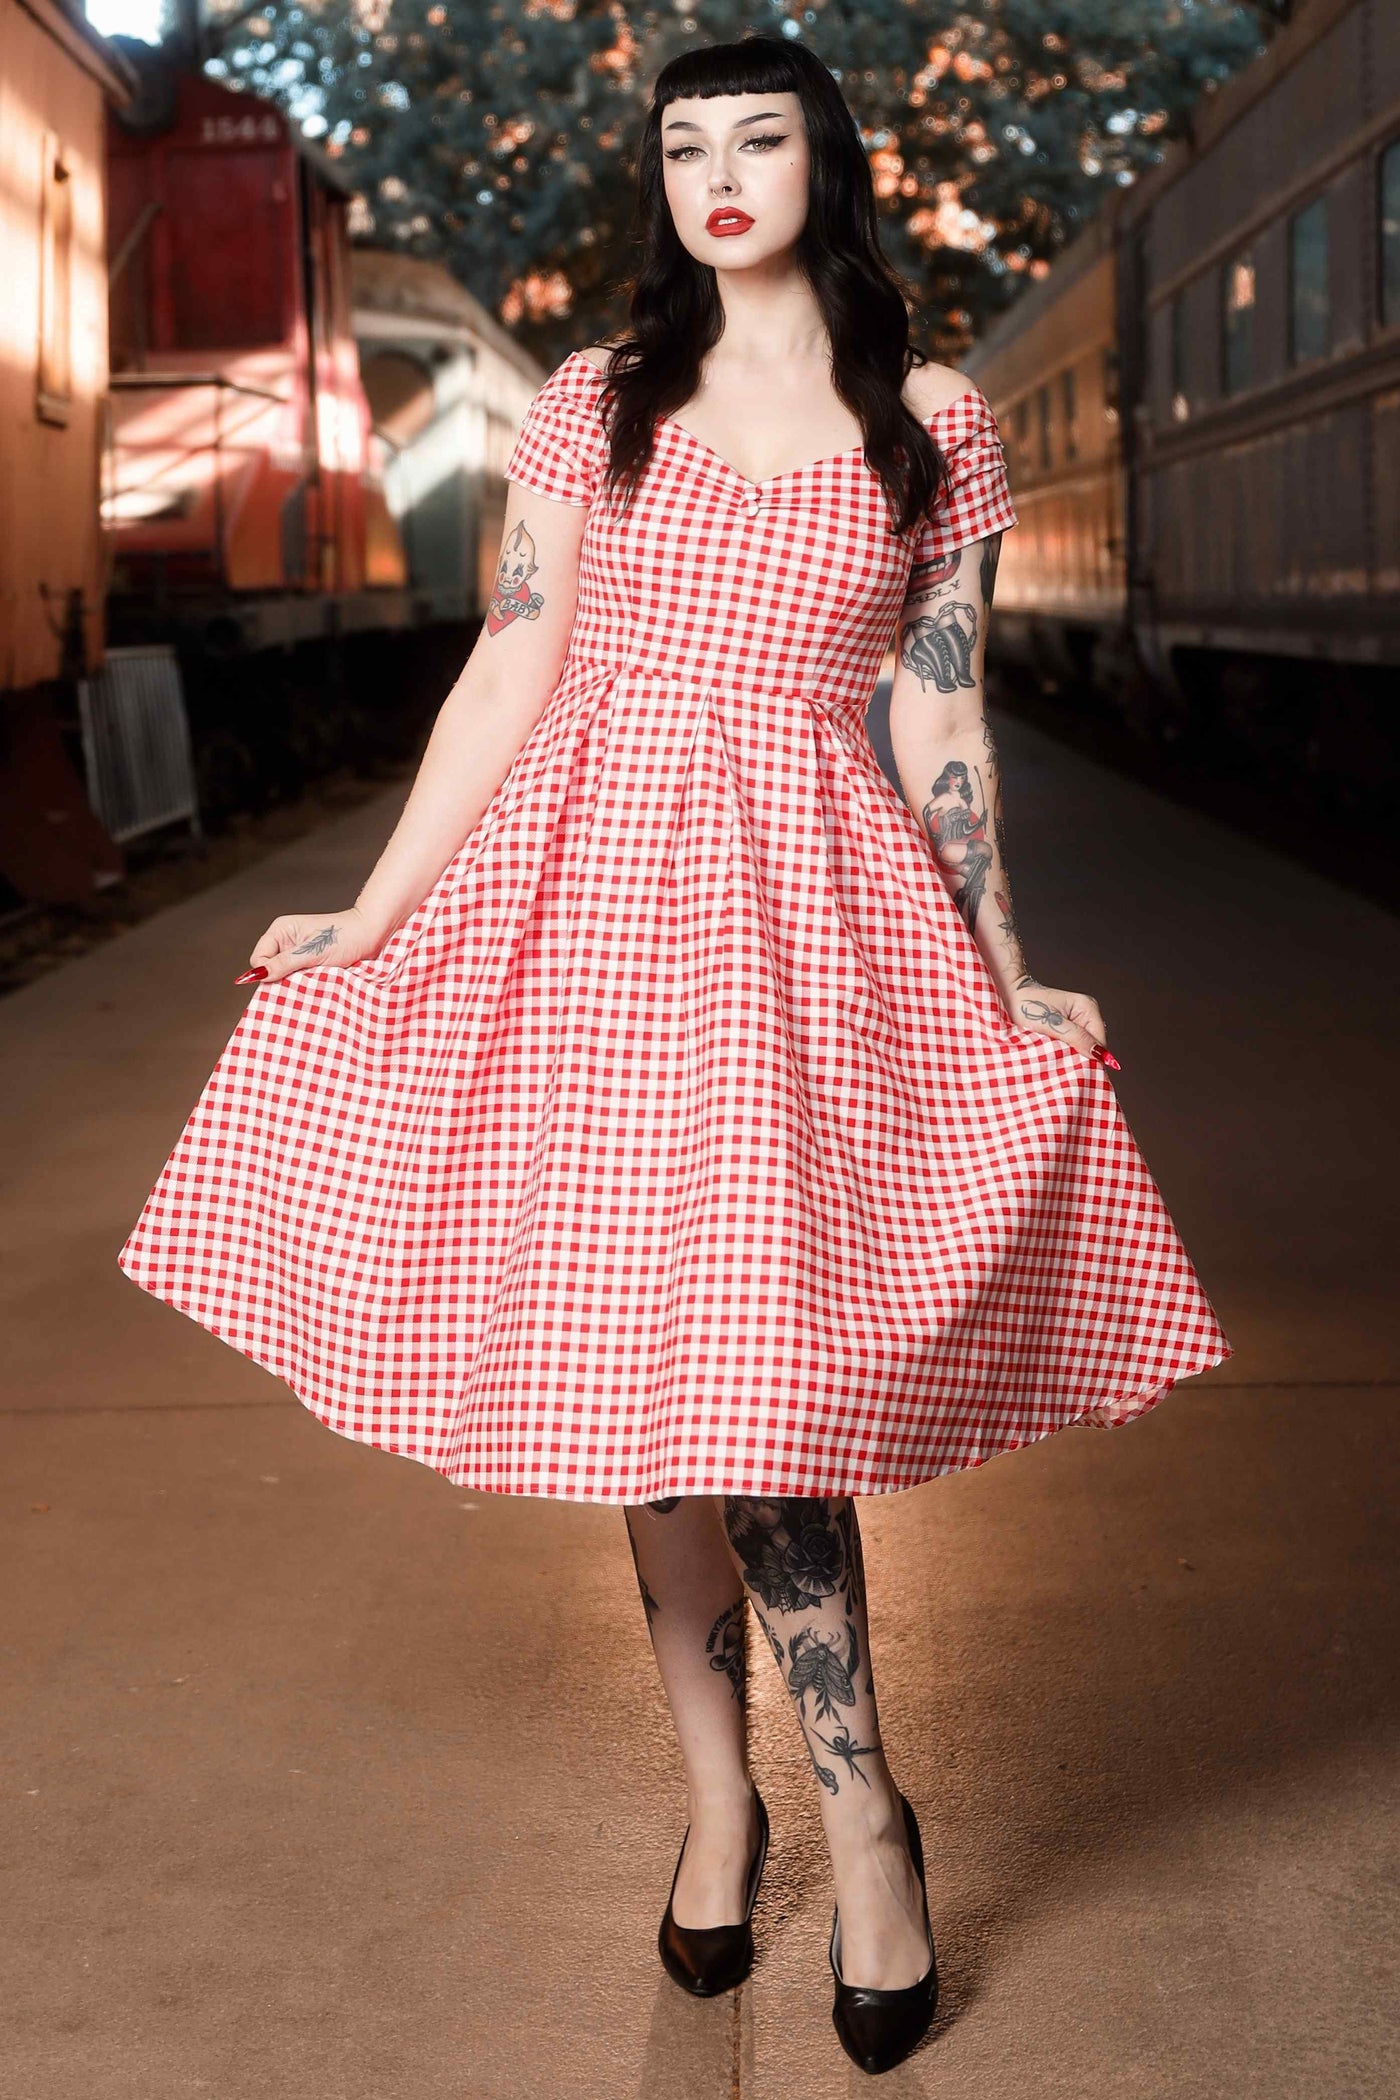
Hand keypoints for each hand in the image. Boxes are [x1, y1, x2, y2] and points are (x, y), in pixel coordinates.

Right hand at [234, 906, 384, 985]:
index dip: (267, 973)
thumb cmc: (346, 937)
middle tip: (302, 982)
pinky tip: (316, 984)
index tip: (286, 980)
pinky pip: (297, 979)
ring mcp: (297, 953)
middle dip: (281, 980)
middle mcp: (286, 940)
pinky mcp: (309, 963)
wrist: (373, 935)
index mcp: (281, 930)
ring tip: (313, 981)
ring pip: (283, 977)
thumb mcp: (312, 953)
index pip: (258, 959)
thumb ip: (283, 964)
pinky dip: (304, 985)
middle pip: (269, 969)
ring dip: (294, 984)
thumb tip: (255, 975)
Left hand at [1005, 980, 1113, 1062]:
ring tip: (1056, 1059)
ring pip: (1083, 1048)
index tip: (1077, 1072)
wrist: (1009, 997)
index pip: (1100, 1042)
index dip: (1092, 1059)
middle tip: (1063, 1066)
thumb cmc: (1027, 1006)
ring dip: (1073, 1056)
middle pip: (1094, 1046)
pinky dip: (1066, 1053)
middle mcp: (1087, 1013)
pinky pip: (1074, 1045)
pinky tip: (1055, 1055)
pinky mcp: (1068, 1027)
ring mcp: (1078, 1020)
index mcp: (1088, 1008)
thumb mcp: (1052, 1025)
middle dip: (1082, 1058)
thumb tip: (1101, 1054)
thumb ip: (1077, 1039)